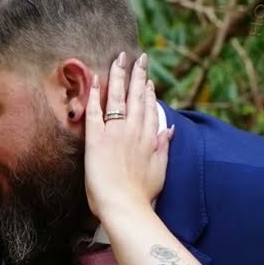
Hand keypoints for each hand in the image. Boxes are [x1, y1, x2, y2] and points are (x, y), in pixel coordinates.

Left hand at [84, 52, 173, 221]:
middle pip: (137, 97)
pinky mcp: (96, 139)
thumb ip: (163, 147)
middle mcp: (134, 131)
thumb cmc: (141, 195)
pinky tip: (95, 78)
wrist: (125, 206)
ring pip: (119, 97)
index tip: (149, 82)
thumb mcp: (159, 170)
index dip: (150, 94)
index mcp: (149, 139)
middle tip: (140, 58)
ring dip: (120, 75)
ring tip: (120, 58)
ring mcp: (116, 132)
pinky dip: (95, 93)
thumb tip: (169, 130)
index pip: (151, 109)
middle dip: (139, 75)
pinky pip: (94, 111)